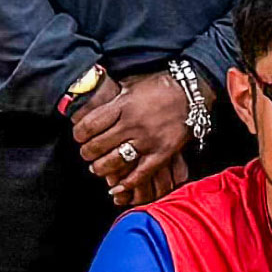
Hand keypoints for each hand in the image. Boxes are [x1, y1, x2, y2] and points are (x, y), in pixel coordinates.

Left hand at [74, 71, 191, 202]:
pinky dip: (127, 183)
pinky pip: (141, 173)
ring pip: (115, 161)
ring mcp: (148, 140)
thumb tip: (90, 97)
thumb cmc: (160, 86)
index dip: (79, 134)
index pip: (90, 125)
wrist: (192, 92)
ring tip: (98, 167)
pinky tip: (117, 187)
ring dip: (101, 168)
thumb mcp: (131, 84)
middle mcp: (133, 124)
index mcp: (123, 105)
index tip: (79, 136)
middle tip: (87, 153)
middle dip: (87, 152)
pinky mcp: (163, 153)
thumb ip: (112, 95)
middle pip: (98, 145)